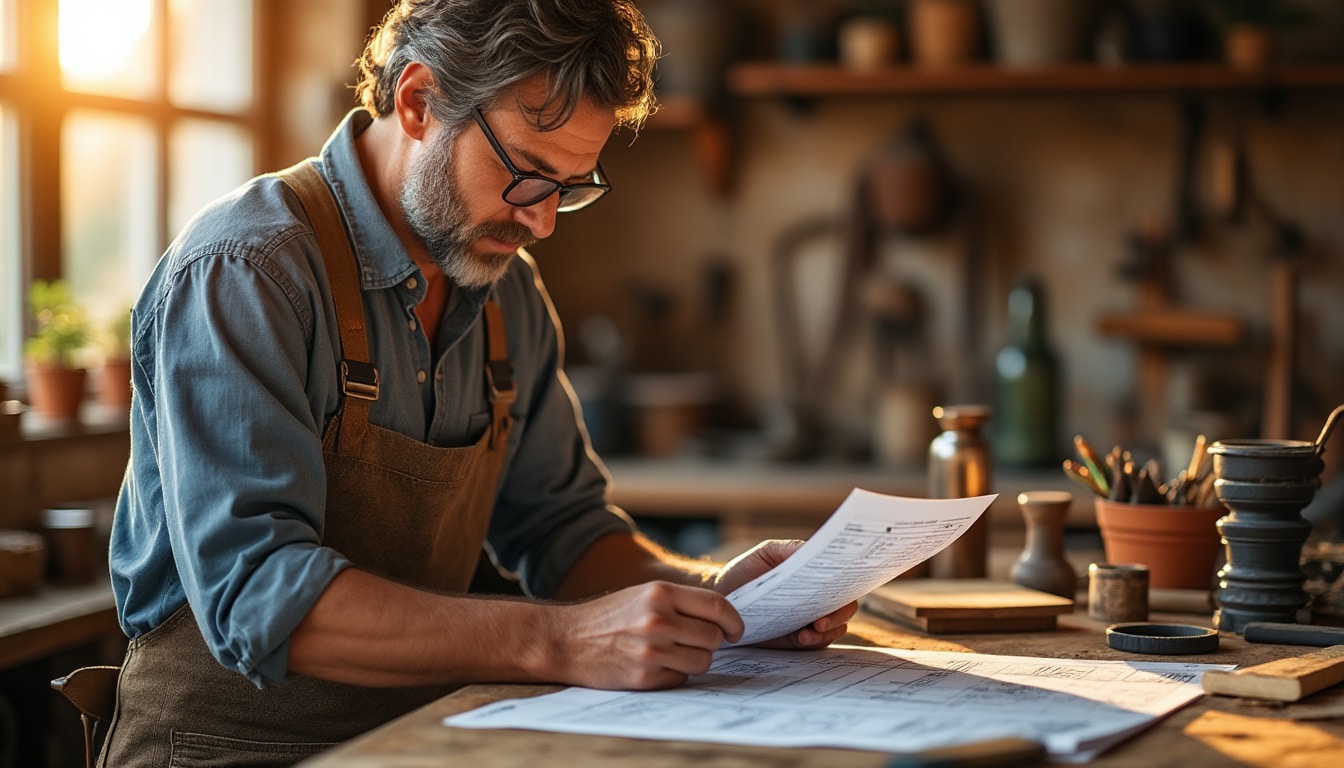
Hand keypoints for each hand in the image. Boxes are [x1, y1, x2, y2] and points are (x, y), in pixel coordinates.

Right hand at [549, 581, 744, 689]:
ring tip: (673, 653)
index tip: (735, 631)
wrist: (566, 639)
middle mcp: (658, 619)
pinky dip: (674, 675)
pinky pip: (681, 679)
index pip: (717, 606)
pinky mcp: (644, 676)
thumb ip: (681, 602)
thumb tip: (722, 620)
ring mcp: (651, 650)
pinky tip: (655, 665)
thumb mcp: (644, 594)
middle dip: (710, 642)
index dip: (733, 621)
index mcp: (660, 592)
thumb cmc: (609, 616)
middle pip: (713, 637)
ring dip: (694, 660)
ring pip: (702, 662)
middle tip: (693, 642)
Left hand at [709, 539, 857, 650]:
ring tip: (811, 630)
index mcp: (814, 575)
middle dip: (839, 613)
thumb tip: (814, 549)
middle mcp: (817, 597)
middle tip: (823, 618)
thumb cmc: (745, 572)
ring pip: (835, 628)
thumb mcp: (766, 554)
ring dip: (828, 630)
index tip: (844, 583)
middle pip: (845, 606)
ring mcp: (810, 619)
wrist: (722, 598)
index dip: (849, 580)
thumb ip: (790, 550)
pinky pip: (816, 642)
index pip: (841, 578)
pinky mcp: (799, 639)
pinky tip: (802, 637)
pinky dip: (813, 641)